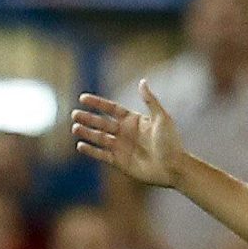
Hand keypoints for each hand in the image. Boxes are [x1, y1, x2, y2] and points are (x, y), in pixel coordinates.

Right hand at [71, 82, 185, 187]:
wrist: (174, 167)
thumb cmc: (170, 142)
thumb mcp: (162, 118)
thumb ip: (150, 100)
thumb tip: (142, 81)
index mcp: (134, 120)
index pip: (111, 109)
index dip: (97, 103)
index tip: (83, 98)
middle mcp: (125, 132)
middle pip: (102, 123)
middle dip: (88, 118)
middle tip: (74, 114)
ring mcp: (121, 147)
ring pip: (99, 138)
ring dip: (87, 133)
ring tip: (74, 128)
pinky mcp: (120, 162)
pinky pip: (102, 155)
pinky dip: (91, 150)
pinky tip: (80, 145)